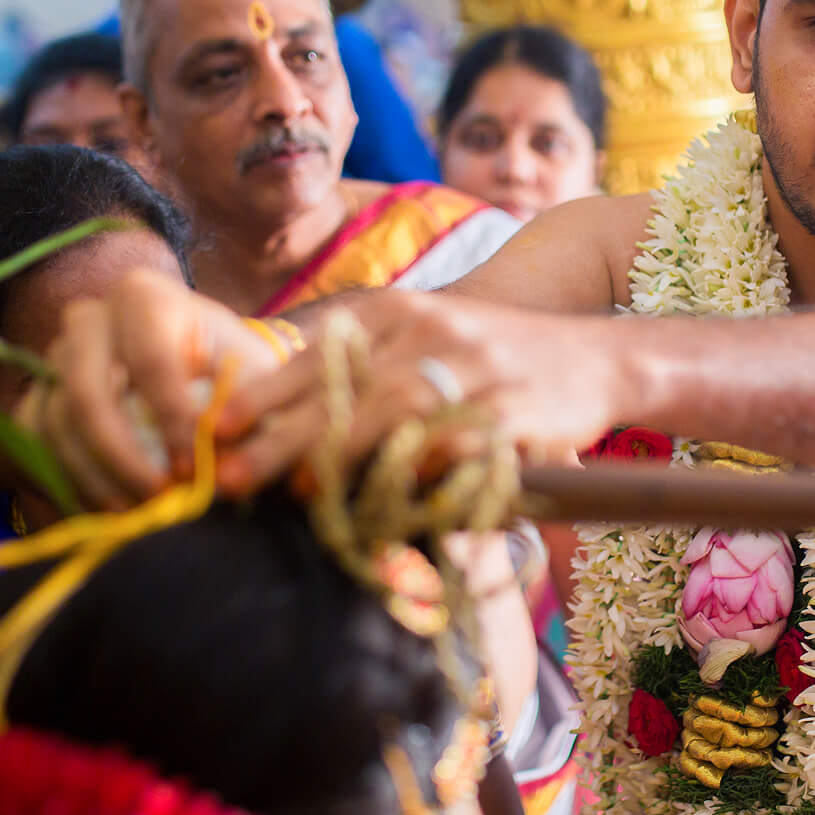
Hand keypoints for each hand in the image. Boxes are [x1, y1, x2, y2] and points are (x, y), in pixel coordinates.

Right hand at [27, 269, 284, 508]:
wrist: (196, 364)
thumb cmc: (229, 368)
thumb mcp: (251, 377)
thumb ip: (247, 417)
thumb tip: (222, 475)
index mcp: (144, 297)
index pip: (151, 361)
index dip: (171, 421)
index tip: (192, 470)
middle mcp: (88, 319)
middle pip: (87, 392)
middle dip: (122, 456)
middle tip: (157, 499)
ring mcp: (55, 355)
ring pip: (56, 422)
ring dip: (93, 476)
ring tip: (134, 513)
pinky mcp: (39, 392)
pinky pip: (36, 441)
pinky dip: (65, 478)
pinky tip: (104, 507)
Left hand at [216, 289, 621, 497]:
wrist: (597, 356)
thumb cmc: (494, 360)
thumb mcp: (423, 340)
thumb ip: (360, 368)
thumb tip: (278, 420)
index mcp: (399, 310)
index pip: (317, 353)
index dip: (263, 395)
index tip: (217, 430)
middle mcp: (434, 330)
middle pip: (344, 388)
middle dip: (280, 437)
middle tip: (229, 476)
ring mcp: (477, 369)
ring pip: (394, 415)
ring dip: (339, 459)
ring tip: (296, 496)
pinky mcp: (517, 412)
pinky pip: (460, 448)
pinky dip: (421, 477)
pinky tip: (386, 504)